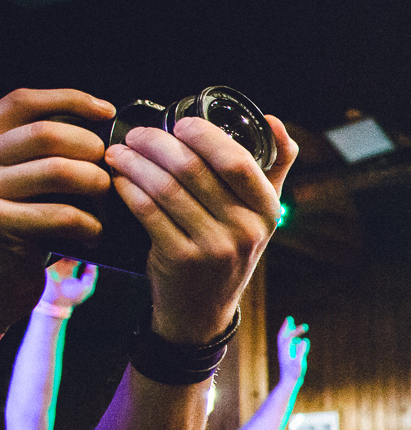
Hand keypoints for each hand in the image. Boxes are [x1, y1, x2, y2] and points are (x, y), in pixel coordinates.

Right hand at [0, 89, 114, 332]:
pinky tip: (96, 231)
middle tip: (110, 169)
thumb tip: (104, 119)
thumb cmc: (29, 219)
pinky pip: (61, 214)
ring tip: (104, 200)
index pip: (23, 102)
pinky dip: (90, 222)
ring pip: (58, 171)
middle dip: (92, 149)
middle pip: (47, 135)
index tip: (107, 111)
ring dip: (96, 184)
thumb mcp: (31, 175)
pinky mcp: (2, 225)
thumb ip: (50, 147)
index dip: (68, 100)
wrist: (1, 274)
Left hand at [106, 113, 298, 344]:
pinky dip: (127, 188)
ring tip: (119, 152)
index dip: (203, 135)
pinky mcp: (180, 260)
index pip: (236, 160)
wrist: (203, 309)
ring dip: (134, 163)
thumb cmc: (228, 249)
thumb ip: (273, 167)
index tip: (179, 123)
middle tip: (136, 135)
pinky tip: (119, 178)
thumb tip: (273, 120)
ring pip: (165, 187)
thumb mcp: (259, 214)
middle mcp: (246, 230)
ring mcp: (213, 248)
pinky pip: (146, 211)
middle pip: (193, 169)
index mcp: (268, 211)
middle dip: (156, 142)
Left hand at [276, 315, 308, 385]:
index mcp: (285, 351)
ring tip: (292, 326)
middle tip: (289, 318)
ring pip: (284, 340)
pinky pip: (288, 346)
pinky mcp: (287, 358)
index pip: (289, 337)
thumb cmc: (294, 374)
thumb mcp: (299, 363)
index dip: (296, 331)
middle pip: (282, 336)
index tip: (305, 327)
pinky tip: (297, 341)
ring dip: (288, 332)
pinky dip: (291, 340)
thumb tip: (305, 340)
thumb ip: (301, 351)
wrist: (288, 383)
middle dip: (286, 327)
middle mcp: (283, 351)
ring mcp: (284, 354)